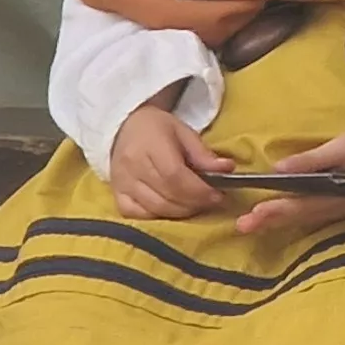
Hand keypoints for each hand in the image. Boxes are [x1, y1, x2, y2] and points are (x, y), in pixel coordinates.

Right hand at [108, 95, 233, 220]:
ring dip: (181, 212)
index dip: (199, 190)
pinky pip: (136, 215)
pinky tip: (172, 209)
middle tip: (212, 200)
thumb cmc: (157, 129)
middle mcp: (131, 167)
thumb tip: (227, 168)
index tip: (218, 195)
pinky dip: (158, 216)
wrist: (123, 128)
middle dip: (195, 203)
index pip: (175, 176)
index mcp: (149, 146)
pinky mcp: (116, 195)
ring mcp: (121, 184)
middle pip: (167, 196)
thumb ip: (203, 153)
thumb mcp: (184, 132)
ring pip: (155, 208)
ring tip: (196, 204)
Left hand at [234, 121, 344, 236]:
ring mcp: (342, 207)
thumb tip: (278, 169)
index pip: (305, 204)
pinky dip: (291, 215)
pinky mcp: (340, 202)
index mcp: (344, 194)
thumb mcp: (342, 147)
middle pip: (301, 216)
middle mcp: (342, 207)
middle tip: (243, 226)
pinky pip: (311, 213)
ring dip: (277, 220)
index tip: (255, 212)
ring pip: (305, 217)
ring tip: (252, 224)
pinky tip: (276, 217)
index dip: (278, 208)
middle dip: (271, 220)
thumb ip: (311, 160)